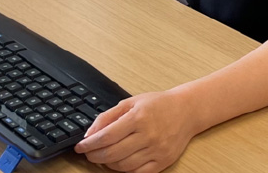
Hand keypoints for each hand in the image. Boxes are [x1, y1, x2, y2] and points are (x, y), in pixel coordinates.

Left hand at [74, 90, 199, 171]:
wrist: (186, 111)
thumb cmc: (158, 105)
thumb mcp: (130, 102)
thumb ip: (108, 117)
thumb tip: (90, 134)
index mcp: (139, 117)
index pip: (107, 136)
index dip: (90, 144)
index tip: (80, 147)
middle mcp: (148, 135)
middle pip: (113, 153)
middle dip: (95, 156)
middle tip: (89, 154)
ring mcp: (157, 150)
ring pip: (123, 166)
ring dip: (108, 164)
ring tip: (104, 157)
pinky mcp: (163, 161)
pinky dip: (124, 170)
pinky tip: (120, 162)